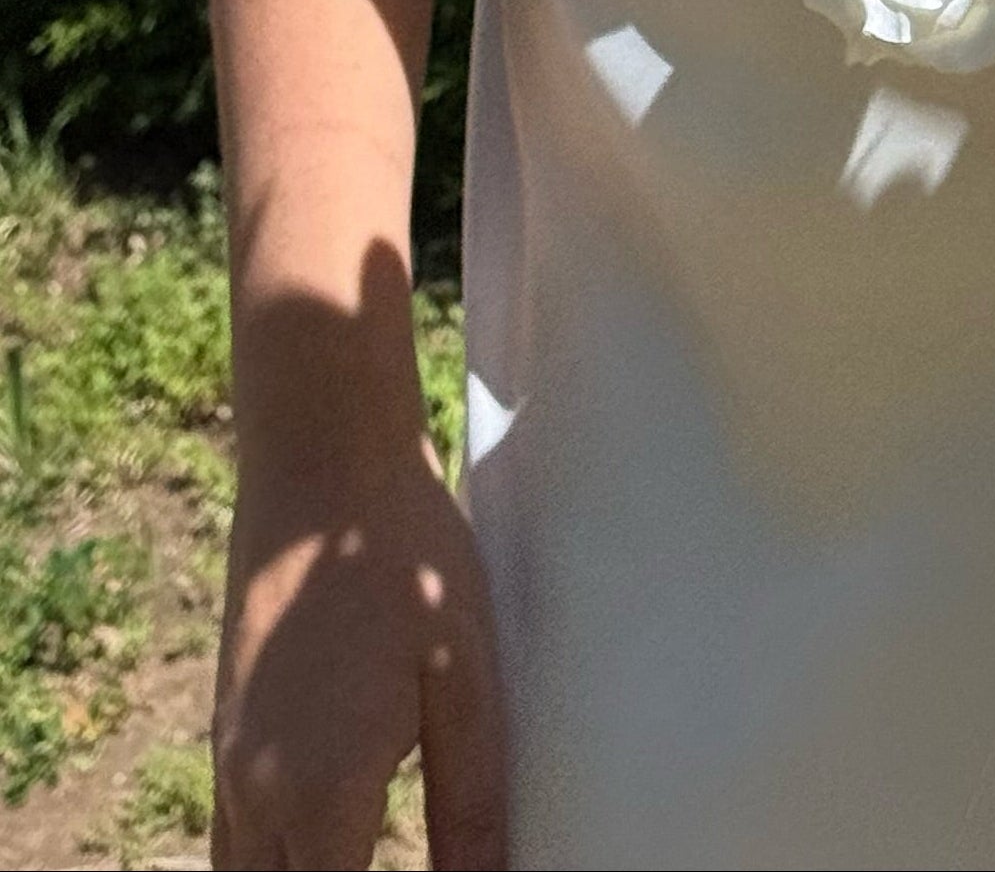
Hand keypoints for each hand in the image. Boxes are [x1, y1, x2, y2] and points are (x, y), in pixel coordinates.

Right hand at [214, 432, 507, 870]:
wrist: (322, 463)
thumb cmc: (407, 558)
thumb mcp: (463, 678)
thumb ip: (470, 804)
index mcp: (319, 796)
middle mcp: (255, 794)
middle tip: (402, 853)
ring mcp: (229, 761)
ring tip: (367, 846)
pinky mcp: (225, 727)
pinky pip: (236, 836)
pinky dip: (276, 858)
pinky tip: (330, 837)